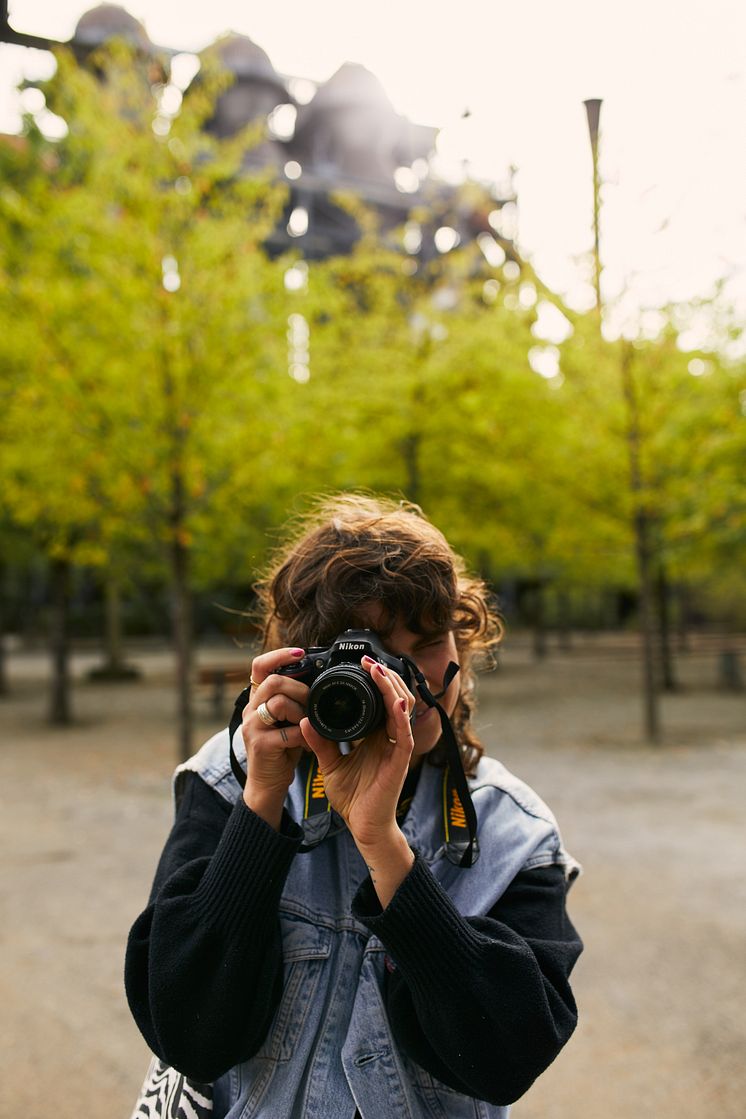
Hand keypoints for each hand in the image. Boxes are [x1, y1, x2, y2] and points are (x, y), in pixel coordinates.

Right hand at [241, 647, 308, 828]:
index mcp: (257, 700)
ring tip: (309, 723)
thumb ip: (295, 699)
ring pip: (279, 702)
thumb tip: (318, 677)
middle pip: (273, 681)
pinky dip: (304, 735)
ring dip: (302, 711)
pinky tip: (308, 743)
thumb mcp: (287, 719)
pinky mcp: (260, 745)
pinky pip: (288, 730)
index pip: (259, 665)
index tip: (301, 652)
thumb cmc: (282, 749)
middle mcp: (250, 710)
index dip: (279, 655)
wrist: (268, 785)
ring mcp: (252, 727)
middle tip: (312, 701)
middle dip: (299, 688)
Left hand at [300, 657, 415, 849]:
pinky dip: (400, 714)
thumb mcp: (330, 764)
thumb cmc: (352, 798)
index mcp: (377, 734)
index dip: (376, 679)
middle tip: (367, 660)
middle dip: (384, 675)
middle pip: (397, 695)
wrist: (363, 827)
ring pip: (404, 707)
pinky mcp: (401, 758)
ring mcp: (399, 745)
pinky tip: (394, 699)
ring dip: (392, 686)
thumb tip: (304, 720)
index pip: (382, 699)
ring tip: (377, 669)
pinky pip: (405, 731)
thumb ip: (320, 742)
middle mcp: (391, 736)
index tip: (360, 663)